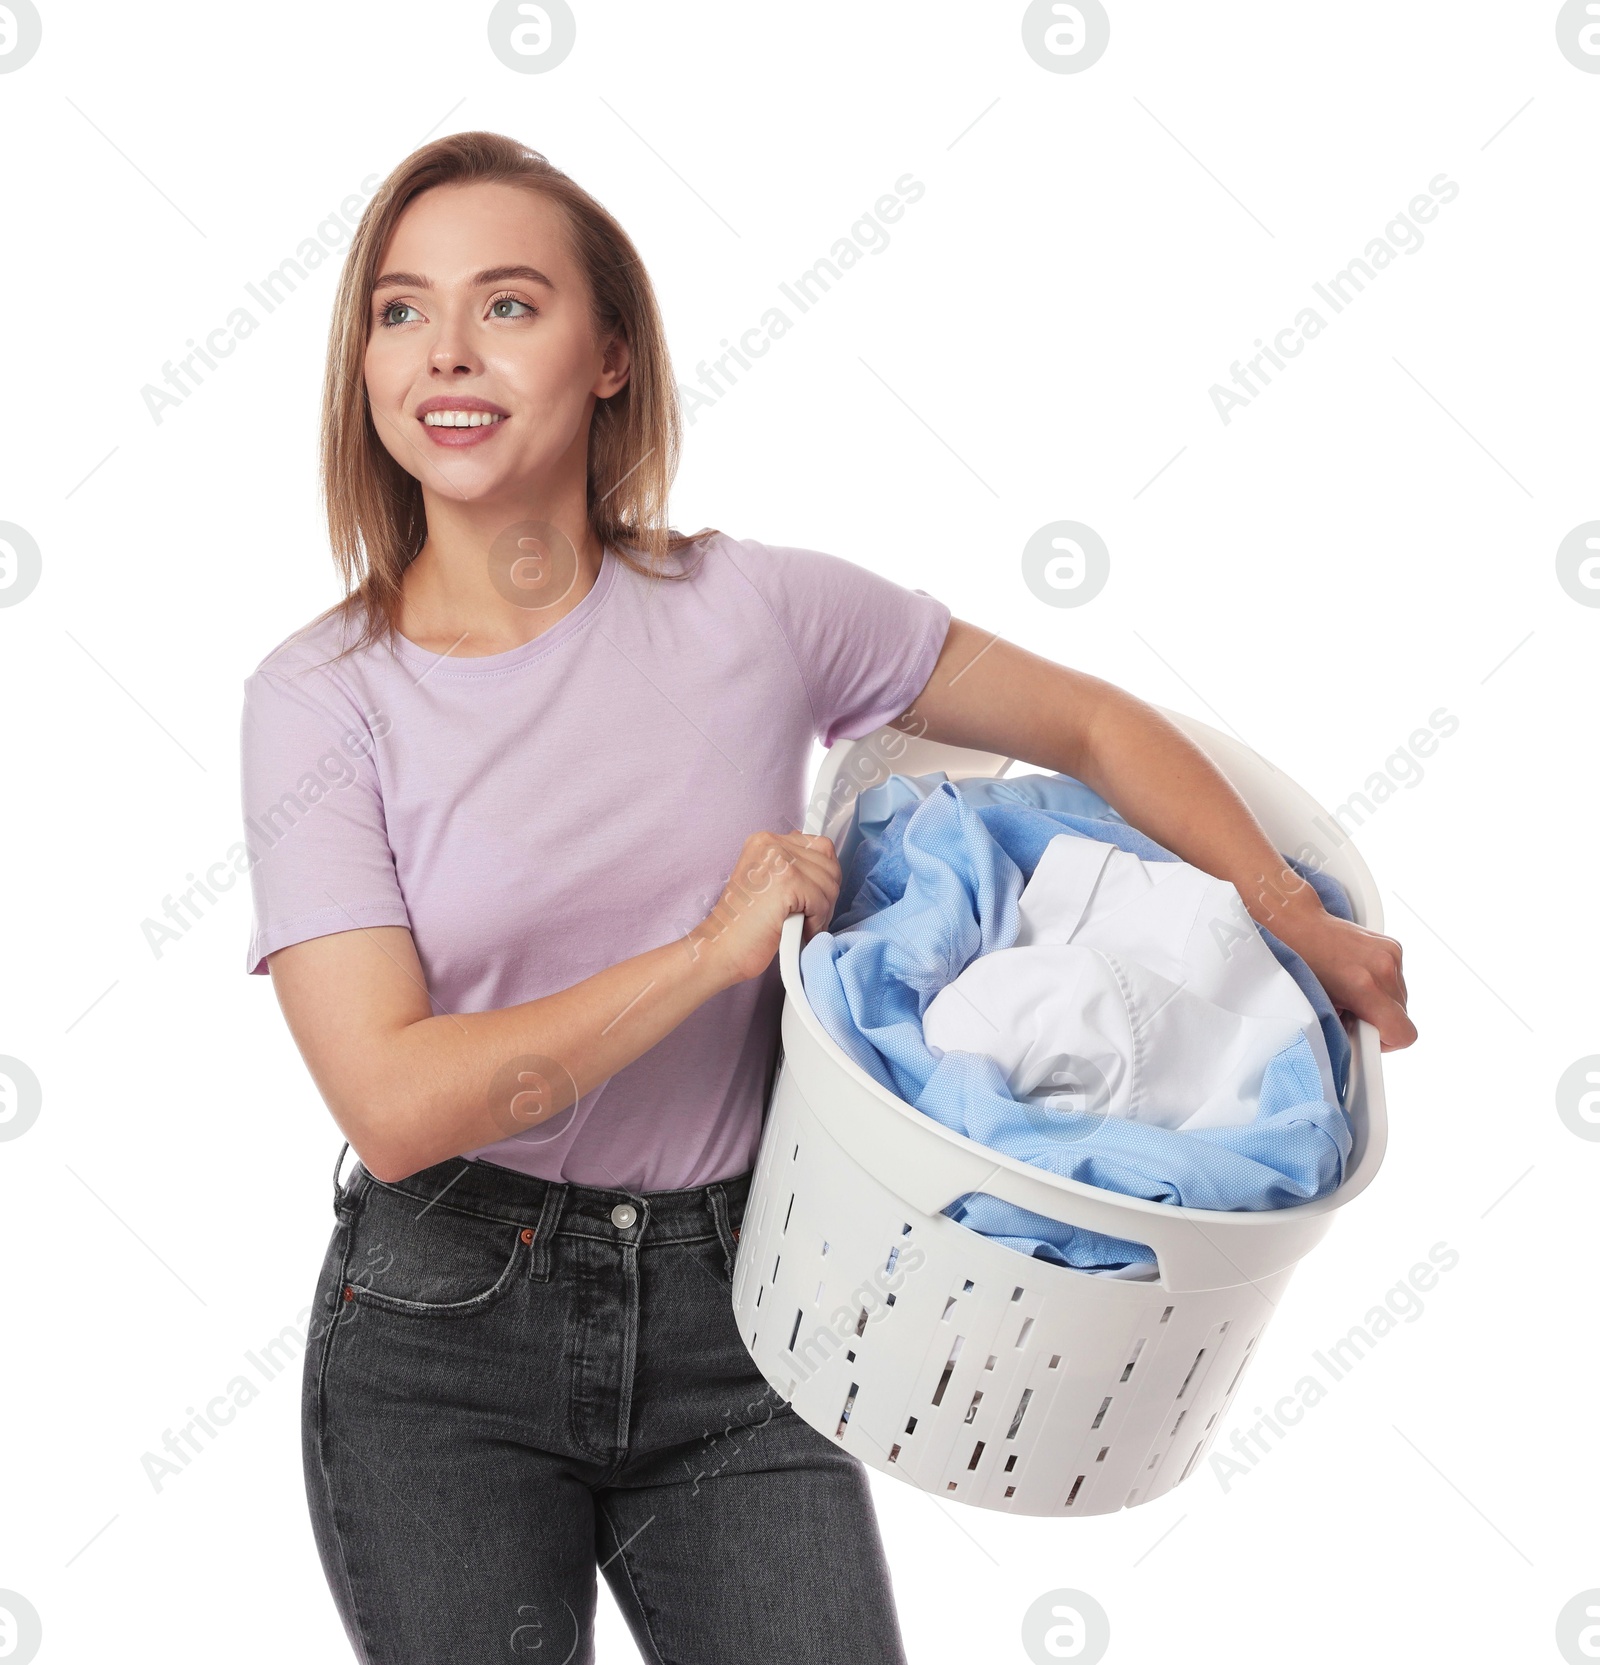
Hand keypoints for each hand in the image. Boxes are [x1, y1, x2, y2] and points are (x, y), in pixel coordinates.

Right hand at [696, 831, 841, 986]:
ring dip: (822, 912)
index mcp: (766, 841)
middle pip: (829, 864)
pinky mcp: (787, 882)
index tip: (812, 899)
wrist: (721, 949)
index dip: (823, 878)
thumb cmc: (743, 925)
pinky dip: (816, 922)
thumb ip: (794, 868)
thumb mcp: (768, 883)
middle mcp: (771, 843)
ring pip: (829, 884)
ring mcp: (779, 860)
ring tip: (800, 925)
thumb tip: (828, 867)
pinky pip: (823, 902)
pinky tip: (797, 931)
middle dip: (825, 896)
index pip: (820, 847)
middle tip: (807, 918)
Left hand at [1272, 905, 1416, 1051]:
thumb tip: (1357, 1047)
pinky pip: (1397, 979)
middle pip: (1402, 1016)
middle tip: (1351, 1010)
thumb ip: (1344, 1030)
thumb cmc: (1301, 966)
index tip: (1368, 1035)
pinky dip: (1382, 983)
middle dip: (1379, 1019)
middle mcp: (1383, 968)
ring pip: (1401, 998)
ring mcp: (1392, 954)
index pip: (1404, 1033)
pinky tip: (1358, 975)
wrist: (1298, 927)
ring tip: (1352, 990)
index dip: (1388, 1042)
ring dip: (1381, 1001)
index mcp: (1364, 987)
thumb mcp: (1320, 1005)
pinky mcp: (1393, 946)